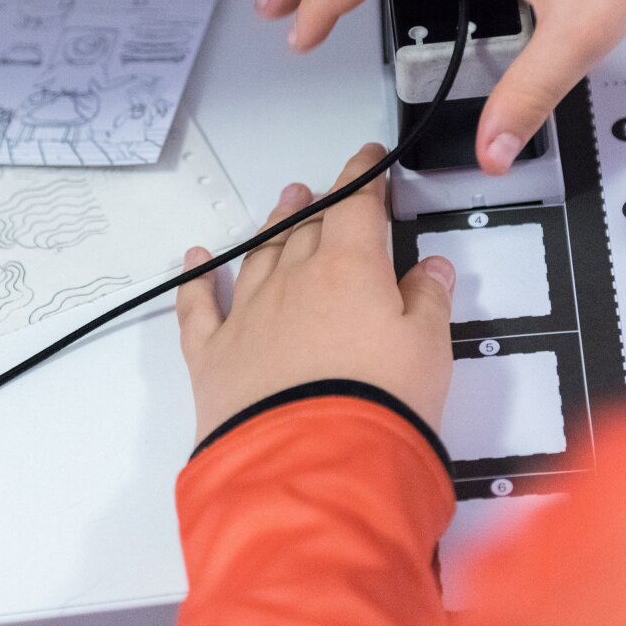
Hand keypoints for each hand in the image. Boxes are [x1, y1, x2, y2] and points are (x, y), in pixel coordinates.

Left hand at [175, 144, 456, 443]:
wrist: (314, 465)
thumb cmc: (382, 402)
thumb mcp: (428, 349)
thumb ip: (427, 301)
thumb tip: (430, 268)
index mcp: (347, 268)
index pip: (356, 207)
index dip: (364, 179)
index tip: (368, 160)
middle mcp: (291, 280)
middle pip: (305, 229)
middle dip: (318, 204)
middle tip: (322, 190)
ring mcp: (246, 315)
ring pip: (258, 256)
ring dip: (270, 227)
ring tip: (283, 204)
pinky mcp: (212, 356)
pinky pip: (198, 307)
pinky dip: (196, 280)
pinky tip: (195, 260)